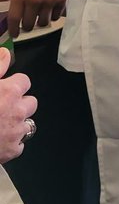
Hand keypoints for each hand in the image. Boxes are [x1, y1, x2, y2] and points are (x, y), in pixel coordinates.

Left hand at [0, 0, 75, 34]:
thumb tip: (0, 0)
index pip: (14, 18)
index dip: (13, 29)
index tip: (14, 35)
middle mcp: (34, 0)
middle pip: (28, 24)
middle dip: (27, 26)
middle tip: (28, 24)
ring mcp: (49, 1)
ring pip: (43, 22)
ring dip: (41, 22)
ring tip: (41, 17)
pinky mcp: (61, 1)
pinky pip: (56, 16)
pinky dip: (53, 15)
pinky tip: (52, 10)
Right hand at [0, 48, 36, 163]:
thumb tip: (5, 52)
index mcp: (9, 92)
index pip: (25, 81)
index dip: (13, 85)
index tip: (4, 89)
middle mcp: (17, 111)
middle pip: (30, 102)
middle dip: (18, 103)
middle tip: (0, 107)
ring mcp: (16, 132)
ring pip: (27, 124)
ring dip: (16, 123)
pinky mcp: (12, 150)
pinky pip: (18, 144)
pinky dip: (9, 143)